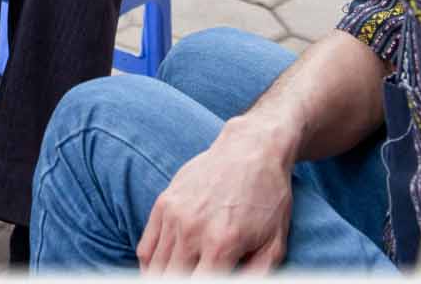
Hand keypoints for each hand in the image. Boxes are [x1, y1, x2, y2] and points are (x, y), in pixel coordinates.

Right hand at [136, 123, 294, 273]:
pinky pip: (146, 247)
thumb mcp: (274, 245)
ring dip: (162, 278)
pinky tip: (161, 272)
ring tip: (174, 279)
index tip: (206, 282)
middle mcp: (192, 230)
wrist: (251, 149)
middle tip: (192, 279)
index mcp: (221, 244)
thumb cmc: (269, 199)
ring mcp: (174, 214)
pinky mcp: (164, 202)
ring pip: (154, 267)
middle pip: (170, 279)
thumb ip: (256, 277)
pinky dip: (149, 265)